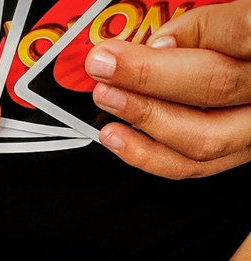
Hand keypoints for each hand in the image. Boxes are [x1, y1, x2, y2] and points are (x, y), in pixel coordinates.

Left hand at [88, 0, 250, 177]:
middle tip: (104, 68)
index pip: (241, 31)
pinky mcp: (242, 151)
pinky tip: (118, 138)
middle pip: (214, 86)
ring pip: (204, 138)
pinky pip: (195, 166)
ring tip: (107, 99)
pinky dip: (150, 155)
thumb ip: (214, 24)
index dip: (184, 33)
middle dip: (149, 77)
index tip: (136, 38)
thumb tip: (161, 42)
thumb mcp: (247, 11)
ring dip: (145, 120)